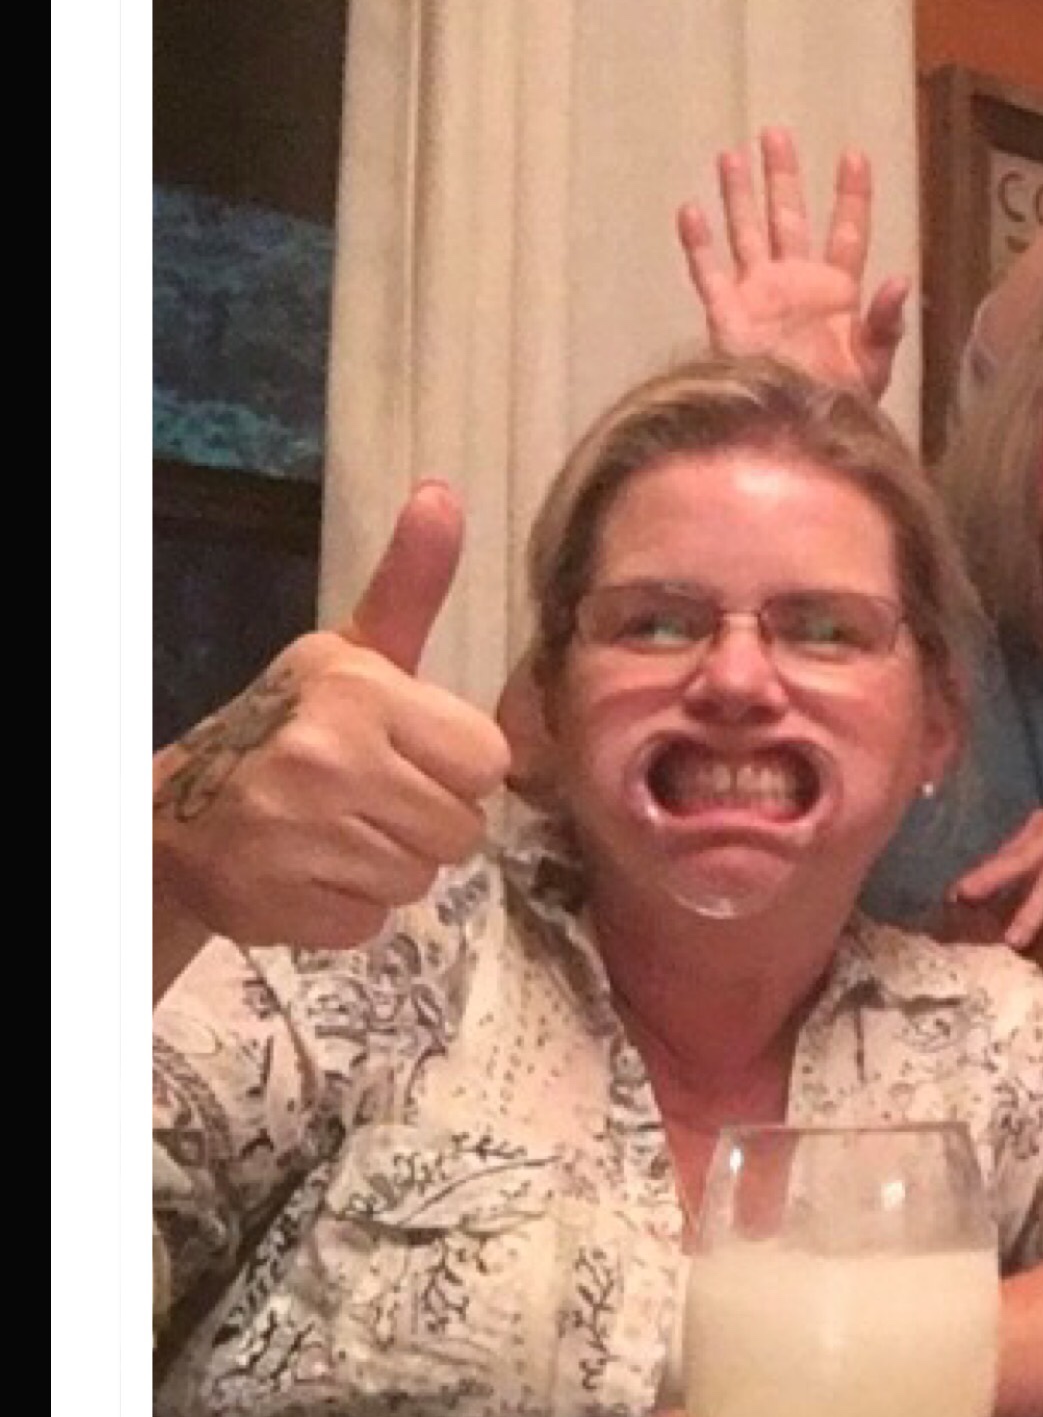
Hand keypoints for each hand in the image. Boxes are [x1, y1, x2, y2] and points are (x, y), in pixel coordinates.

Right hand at [153, 484, 512, 955]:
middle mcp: (328, 760)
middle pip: (462, 831)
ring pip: (421, 880)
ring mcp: (299, 838)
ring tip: (338, 833)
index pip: (487, 762)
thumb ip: (410, 585)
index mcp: (360, 694)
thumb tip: (443, 494)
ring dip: (390, 866)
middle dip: (427, 821)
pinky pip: (372, 923)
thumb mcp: (354, 653)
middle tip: (369, 799)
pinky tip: (310, 871)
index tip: (408, 754)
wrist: (181, 810)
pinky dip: (347, 908)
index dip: (454, 767)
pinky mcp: (282, 904)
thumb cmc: (292, 726)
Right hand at [676, 124, 911, 399]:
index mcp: (835, 290)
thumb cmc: (840, 399)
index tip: (853, 156)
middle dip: (782, 176)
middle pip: (788, 217)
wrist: (797, 427)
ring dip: (739, 195)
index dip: (850, 195)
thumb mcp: (874, 362)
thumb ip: (886, 321)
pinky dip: (699, 243)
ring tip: (731, 155)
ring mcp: (758, 294)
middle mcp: (794, 282)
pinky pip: (709, 272)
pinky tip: (691, 211)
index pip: (846, 231)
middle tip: (775, 134)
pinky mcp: (727, 314)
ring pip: (747, 232)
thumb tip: (902, 278)